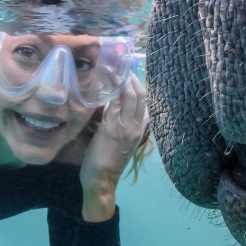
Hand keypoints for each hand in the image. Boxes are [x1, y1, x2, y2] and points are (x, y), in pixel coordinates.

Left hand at [79, 74, 147, 220]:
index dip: (136, 83)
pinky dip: (110, 90)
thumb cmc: (108, 161)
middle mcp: (136, 126)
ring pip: (129, 96)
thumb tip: (112, 102)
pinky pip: (114, 103)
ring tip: (111, 67)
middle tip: (118, 64)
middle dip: (130, 77)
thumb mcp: (120, 139)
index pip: (143, 99)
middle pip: (139, 94)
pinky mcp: (112, 128)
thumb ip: (119, 120)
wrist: (102, 180)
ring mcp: (125, 127)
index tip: (127, 71)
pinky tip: (104, 82)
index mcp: (140, 128)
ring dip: (119, 79)